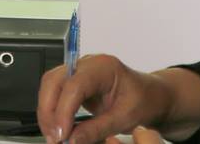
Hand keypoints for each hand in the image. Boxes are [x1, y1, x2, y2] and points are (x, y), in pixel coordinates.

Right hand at [36, 55, 177, 143]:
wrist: (151, 96)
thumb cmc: (144, 100)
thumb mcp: (125, 118)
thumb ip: (97, 129)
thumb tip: (71, 140)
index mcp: (104, 67)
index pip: (74, 85)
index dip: (63, 111)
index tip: (62, 135)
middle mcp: (87, 64)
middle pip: (54, 81)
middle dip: (49, 111)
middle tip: (54, 138)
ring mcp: (79, 71)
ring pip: (50, 86)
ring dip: (48, 112)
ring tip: (55, 137)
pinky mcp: (74, 82)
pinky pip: (54, 93)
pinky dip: (52, 112)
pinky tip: (58, 128)